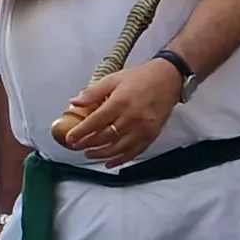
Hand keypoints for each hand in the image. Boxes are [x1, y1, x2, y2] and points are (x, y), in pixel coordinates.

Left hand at [54, 64, 183, 166]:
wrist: (169, 79)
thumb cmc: (140, 78)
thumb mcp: (113, 79)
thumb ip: (93, 92)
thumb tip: (74, 102)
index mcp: (119, 102)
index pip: (95, 122)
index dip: (81, 132)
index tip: (70, 138)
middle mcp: (131, 118)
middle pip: (105, 137)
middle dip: (88, 144)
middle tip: (76, 146)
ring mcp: (142, 128)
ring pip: (118, 148)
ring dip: (101, 154)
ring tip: (89, 154)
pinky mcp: (152, 135)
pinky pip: (134, 151)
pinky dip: (120, 159)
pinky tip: (110, 162)